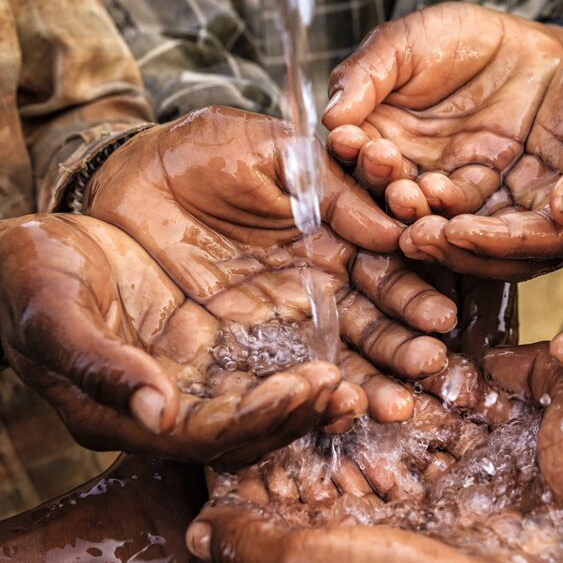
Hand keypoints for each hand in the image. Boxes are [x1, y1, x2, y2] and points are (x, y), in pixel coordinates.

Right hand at [0, 215, 363, 466]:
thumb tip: (158, 412)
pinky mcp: (205, 344)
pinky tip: (342, 341)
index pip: (209, 434)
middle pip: (248, 428)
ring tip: (363, 376)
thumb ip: (100, 366)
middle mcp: (167, 407)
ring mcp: (189, 377)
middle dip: (302, 412)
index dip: (262, 418)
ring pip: (263, 399)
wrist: (21, 259)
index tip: (314, 389)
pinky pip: (262, 359)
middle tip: (356, 389)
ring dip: (311, 394)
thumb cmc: (26, 284)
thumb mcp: (52, 316)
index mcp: (127, 416)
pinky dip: (300, 356)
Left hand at [86, 106, 460, 420]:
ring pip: (331, 359)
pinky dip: (303, 399)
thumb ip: (330, 186)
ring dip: (367, 383)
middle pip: (368, 324)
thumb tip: (391, 230)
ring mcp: (277, 321)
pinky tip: (334, 412)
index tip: (439, 317)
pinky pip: (273, 377)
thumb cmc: (200, 151)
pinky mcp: (234, 347)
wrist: (122, 176)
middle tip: (428, 366)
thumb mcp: (272, 151)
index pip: (383, 271)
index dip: (411, 295)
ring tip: (394, 403)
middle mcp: (314, 286)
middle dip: (400, 347)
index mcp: (331, 237)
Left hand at [204, 343, 562, 562]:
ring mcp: (398, 559)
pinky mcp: (448, 536)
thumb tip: (199, 529)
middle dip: (310, 432)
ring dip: (366, 424)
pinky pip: (421, 477)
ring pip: (366, 476)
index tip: (250, 399)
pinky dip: (420, 436)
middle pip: (307, 494)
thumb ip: (252, 545)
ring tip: (363, 371)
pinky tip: (418, 388)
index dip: (246, 462)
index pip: (248, 525)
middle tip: (312, 372)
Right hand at [324, 1, 562, 216]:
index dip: (347, 148)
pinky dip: (449, 208)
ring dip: (409, 204)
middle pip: (379, 188)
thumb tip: (331, 116)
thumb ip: (366, 74)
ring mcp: (441, 182)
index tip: (348, 138)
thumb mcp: (404, 43)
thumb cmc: (458, 37)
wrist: (528, 50)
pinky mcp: (482, 193)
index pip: (350, 151)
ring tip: (408, 191)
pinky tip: (442, 193)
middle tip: (382, 162)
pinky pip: (463, 207)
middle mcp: (401, 165)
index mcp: (373, 130)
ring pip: (418, 206)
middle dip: (377, 179)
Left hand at [400, 33, 562, 279]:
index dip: (497, 242)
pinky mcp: (513, 182)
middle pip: (501, 251)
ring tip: (397, 217)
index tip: (453, 231)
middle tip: (410, 236)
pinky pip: (469, 198)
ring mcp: (534, 204)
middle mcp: (562, 223)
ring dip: (440, 229)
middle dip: (455, 246)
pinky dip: (437, 198)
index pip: (541, 244)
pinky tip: (402, 187)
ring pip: (480, 230)